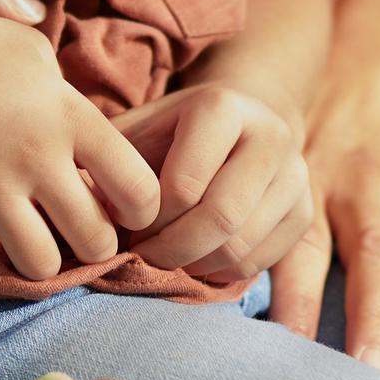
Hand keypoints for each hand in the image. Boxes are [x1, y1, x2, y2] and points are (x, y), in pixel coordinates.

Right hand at [0, 9, 162, 282]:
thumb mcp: (37, 56)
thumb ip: (72, 102)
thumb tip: (97, 142)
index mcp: (69, 116)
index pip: (139, 188)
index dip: (141, 210)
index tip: (124, 208)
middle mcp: (36, 156)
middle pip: (95, 241)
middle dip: (93, 245)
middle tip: (75, 232)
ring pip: (40, 266)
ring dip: (39, 260)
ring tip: (30, 240)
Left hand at [113, 86, 309, 284]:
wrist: (240, 121)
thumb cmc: (173, 133)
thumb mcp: (138, 131)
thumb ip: (107, 162)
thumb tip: (75, 207)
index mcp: (223, 106)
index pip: (184, 185)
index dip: (149, 219)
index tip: (127, 227)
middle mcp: (271, 134)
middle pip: (220, 218)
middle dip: (172, 249)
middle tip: (145, 256)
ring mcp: (296, 174)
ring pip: (241, 245)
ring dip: (194, 265)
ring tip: (168, 256)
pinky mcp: (304, 211)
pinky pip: (260, 261)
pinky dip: (221, 273)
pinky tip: (199, 259)